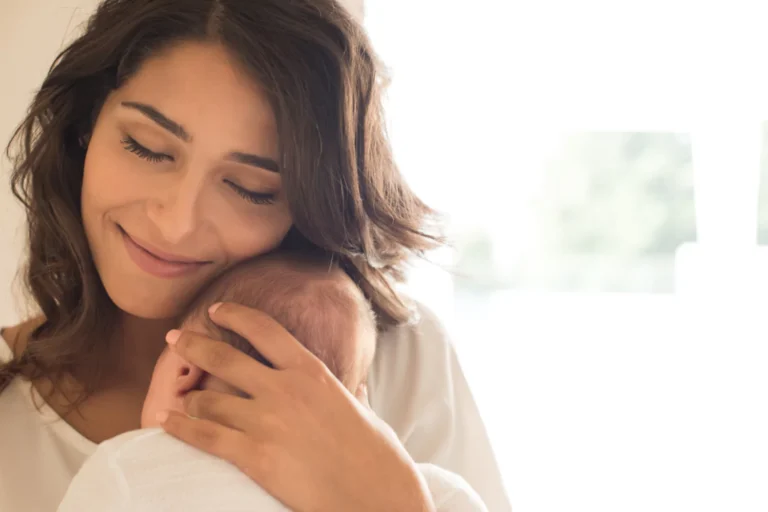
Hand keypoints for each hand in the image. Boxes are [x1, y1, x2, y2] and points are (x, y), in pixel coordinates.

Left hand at [159, 302, 434, 511]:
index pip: (264, 329)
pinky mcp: (255, 456)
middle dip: (194, 345)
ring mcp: (267, 422)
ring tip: (182, 398)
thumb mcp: (363, 410)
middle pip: (225, 357)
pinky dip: (180, 428)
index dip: (234, 315)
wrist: (376, 493)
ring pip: (211, 400)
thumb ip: (351, 394)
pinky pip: (205, 437)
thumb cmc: (376, 454)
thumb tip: (358, 388)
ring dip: (192, 399)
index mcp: (312, 371)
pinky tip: (166, 421)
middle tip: (174, 340)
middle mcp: (284, 389)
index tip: (215, 310)